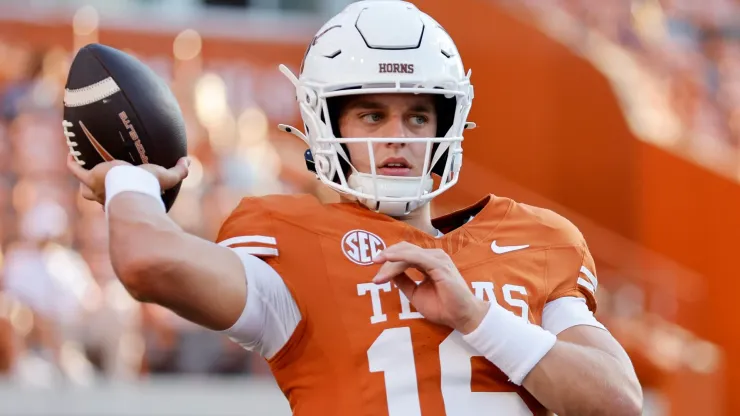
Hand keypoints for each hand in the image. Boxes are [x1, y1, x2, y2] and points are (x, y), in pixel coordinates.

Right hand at [66, 154, 189, 205]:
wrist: (132, 188)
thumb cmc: (149, 187)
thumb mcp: (167, 177)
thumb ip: (179, 171)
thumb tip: (188, 162)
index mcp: (126, 199)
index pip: (122, 200)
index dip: (122, 196)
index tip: (124, 189)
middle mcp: (109, 198)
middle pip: (100, 198)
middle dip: (100, 192)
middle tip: (101, 181)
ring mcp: (97, 189)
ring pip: (85, 189)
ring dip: (84, 181)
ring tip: (81, 169)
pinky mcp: (90, 178)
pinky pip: (76, 171)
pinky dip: (73, 164)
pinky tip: (70, 155)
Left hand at [372, 242, 489, 333]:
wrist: (462, 317)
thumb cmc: (443, 307)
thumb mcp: (416, 294)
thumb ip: (403, 282)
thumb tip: (387, 274)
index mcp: (428, 261)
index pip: (404, 255)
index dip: (388, 263)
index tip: (376, 278)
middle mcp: (433, 256)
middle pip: (403, 250)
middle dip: (386, 260)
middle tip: (374, 275)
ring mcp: (437, 258)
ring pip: (407, 253)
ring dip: (389, 261)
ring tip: (378, 275)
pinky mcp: (439, 264)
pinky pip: (415, 257)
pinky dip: (399, 257)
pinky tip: (387, 259)